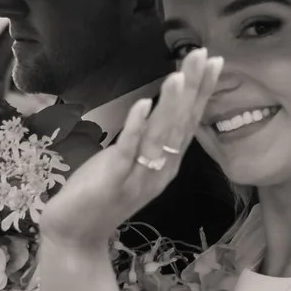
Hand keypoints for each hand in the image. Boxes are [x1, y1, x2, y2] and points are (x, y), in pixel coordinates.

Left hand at [36, 49, 222, 255]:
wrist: (78, 236)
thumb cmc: (100, 195)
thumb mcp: (130, 162)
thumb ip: (147, 139)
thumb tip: (160, 108)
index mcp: (166, 163)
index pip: (189, 121)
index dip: (202, 91)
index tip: (213, 61)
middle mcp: (161, 169)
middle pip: (180, 123)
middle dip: (193, 88)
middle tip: (204, 54)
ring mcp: (139, 176)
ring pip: (159, 135)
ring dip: (170, 105)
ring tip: (180, 75)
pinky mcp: (114, 181)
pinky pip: (128, 151)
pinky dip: (137, 127)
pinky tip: (143, 104)